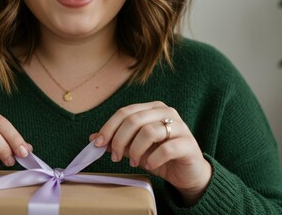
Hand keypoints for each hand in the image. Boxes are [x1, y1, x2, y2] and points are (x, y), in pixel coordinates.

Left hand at [90, 101, 210, 204]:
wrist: (187, 173)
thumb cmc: (159, 157)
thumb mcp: (134, 148)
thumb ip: (117, 141)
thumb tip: (93, 138)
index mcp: (152, 109)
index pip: (125, 112)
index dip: (109, 127)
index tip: (98, 143)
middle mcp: (166, 112)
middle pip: (134, 120)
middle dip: (120, 140)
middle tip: (115, 157)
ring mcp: (180, 126)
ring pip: (149, 131)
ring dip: (136, 150)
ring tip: (134, 162)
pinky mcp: (188, 143)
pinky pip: (166, 149)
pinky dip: (153, 159)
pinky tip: (149, 164)